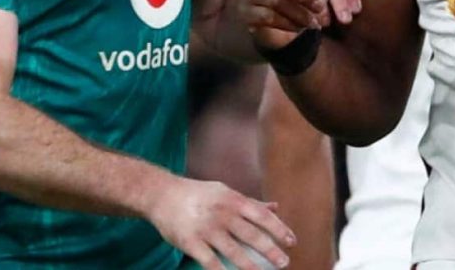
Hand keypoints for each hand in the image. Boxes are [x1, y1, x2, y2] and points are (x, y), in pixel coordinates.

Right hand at [148, 176, 295, 269]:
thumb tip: (276, 207)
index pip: (262, 215)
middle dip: (270, 250)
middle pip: (251, 235)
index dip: (279, 229)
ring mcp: (206, 229)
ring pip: (232, 251)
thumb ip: (250, 202)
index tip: (292, 242)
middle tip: (284, 263)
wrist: (162, 195)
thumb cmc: (199, 195)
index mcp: (234, 200)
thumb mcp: (226, 192)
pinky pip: (209, 261)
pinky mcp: (190, 242)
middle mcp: (222, 214)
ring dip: (249, 266)